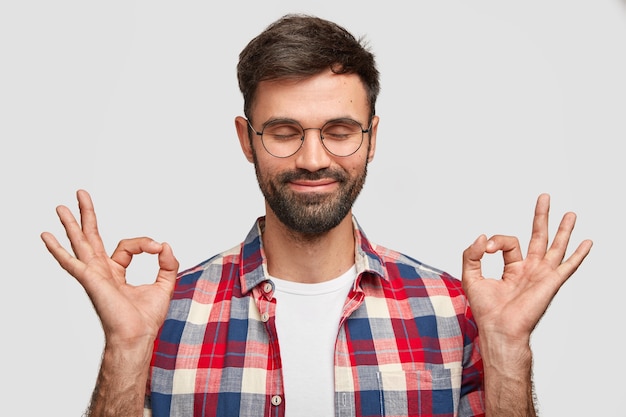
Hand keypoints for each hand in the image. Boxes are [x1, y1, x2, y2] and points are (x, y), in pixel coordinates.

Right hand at [41, 189, 178, 348]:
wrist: (138, 336)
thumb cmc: (146, 318)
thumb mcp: (165, 284)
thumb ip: (168, 264)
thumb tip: (165, 244)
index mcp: (116, 272)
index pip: (128, 246)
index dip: (145, 243)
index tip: (158, 248)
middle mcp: (102, 271)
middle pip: (92, 236)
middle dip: (87, 215)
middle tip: (80, 193)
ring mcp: (94, 275)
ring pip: (80, 243)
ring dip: (71, 225)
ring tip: (60, 207)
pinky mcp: (91, 280)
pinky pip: (71, 262)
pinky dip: (58, 250)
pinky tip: (46, 236)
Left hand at [461, 193, 591, 343]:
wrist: (499, 328)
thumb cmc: (486, 309)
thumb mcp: (471, 276)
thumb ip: (472, 254)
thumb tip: (482, 236)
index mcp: (513, 268)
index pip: (507, 242)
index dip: (495, 241)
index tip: (485, 248)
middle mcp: (530, 269)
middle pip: (538, 236)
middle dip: (541, 216)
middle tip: (545, 197)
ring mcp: (542, 275)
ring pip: (555, 246)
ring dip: (563, 229)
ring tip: (570, 213)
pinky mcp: (550, 282)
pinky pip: (568, 266)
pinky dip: (578, 254)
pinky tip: (587, 242)